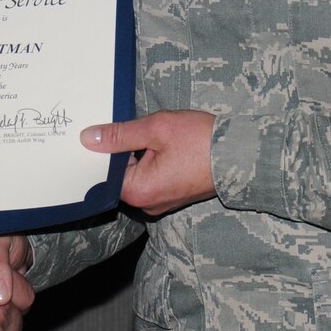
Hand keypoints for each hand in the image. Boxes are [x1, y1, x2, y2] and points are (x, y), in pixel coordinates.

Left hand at [82, 110, 215, 215]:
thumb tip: (88, 138)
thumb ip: (120, 135)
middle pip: (120, 176)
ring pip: (136, 176)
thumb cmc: (201, 140)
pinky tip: (158, 144)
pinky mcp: (173, 195)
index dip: (101, 151)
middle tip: (127, 126)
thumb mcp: (156, 129)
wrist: (242, 153)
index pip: (104, 173)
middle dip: (120, 152)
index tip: (102, 130)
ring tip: (148, 133)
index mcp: (139, 191)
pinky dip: (150, 161)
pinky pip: (152, 179)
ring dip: (137, 155)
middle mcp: (147, 204)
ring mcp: (161, 202)